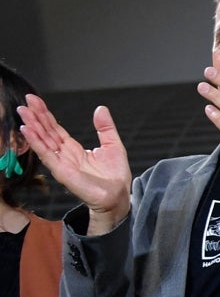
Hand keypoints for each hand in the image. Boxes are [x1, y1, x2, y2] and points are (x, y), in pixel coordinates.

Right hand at [17, 95, 131, 224]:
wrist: (118, 195)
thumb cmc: (115, 175)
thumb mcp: (112, 145)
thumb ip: (105, 127)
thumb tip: (100, 108)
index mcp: (74, 149)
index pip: (55, 129)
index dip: (46, 115)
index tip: (35, 101)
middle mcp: (64, 155)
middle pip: (46, 133)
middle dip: (35, 117)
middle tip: (26, 101)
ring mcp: (61, 163)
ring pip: (43, 141)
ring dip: (32, 126)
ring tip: (23, 112)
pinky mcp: (61, 172)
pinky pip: (46, 154)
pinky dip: (36, 142)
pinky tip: (28, 130)